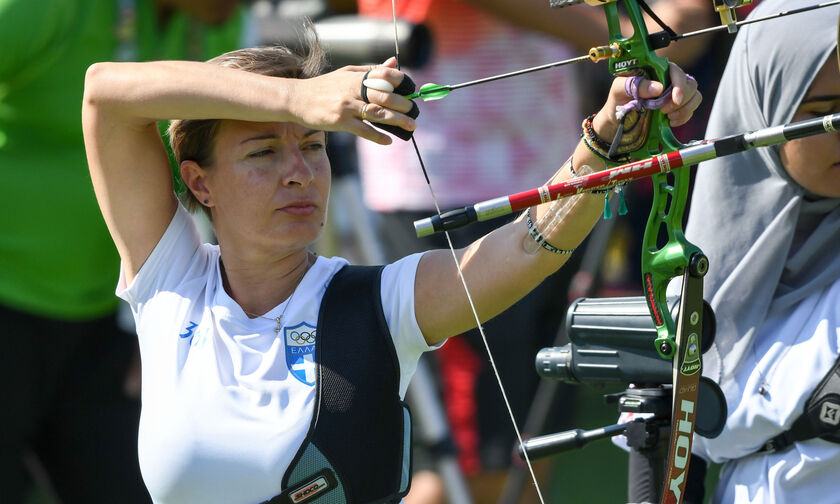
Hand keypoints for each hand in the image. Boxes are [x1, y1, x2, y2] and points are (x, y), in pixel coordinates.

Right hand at [286, 57, 416, 144]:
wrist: (297, 99)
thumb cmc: (324, 87)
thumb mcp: (347, 73)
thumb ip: (371, 70)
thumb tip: (394, 63)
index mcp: (356, 77)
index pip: (384, 75)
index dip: (400, 81)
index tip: (411, 90)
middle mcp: (352, 90)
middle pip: (384, 96)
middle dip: (403, 105)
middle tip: (414, 112)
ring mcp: (346, 106)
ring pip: (377, 113)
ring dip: (397, 121)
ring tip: (410, 127)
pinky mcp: (340, 122)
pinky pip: (363, 130)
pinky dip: (377, 136)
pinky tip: (388, 141)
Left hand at [592, 62, 701, 140]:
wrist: (616, 122)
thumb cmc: (617, 101)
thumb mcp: (619, 90)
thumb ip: (636, 85)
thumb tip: (659, 88)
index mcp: (655, 71)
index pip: (675, 70)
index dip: (679, 84)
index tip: (675, 99)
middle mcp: (668, 80)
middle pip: (690, 83)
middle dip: (681, 99)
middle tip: (664, 110)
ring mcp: (674, 94)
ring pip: (695, 95)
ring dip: (685, 108)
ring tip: (668, 117)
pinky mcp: (677, 107)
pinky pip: (691, 109)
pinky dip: (684, 117)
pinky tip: (670, 122)